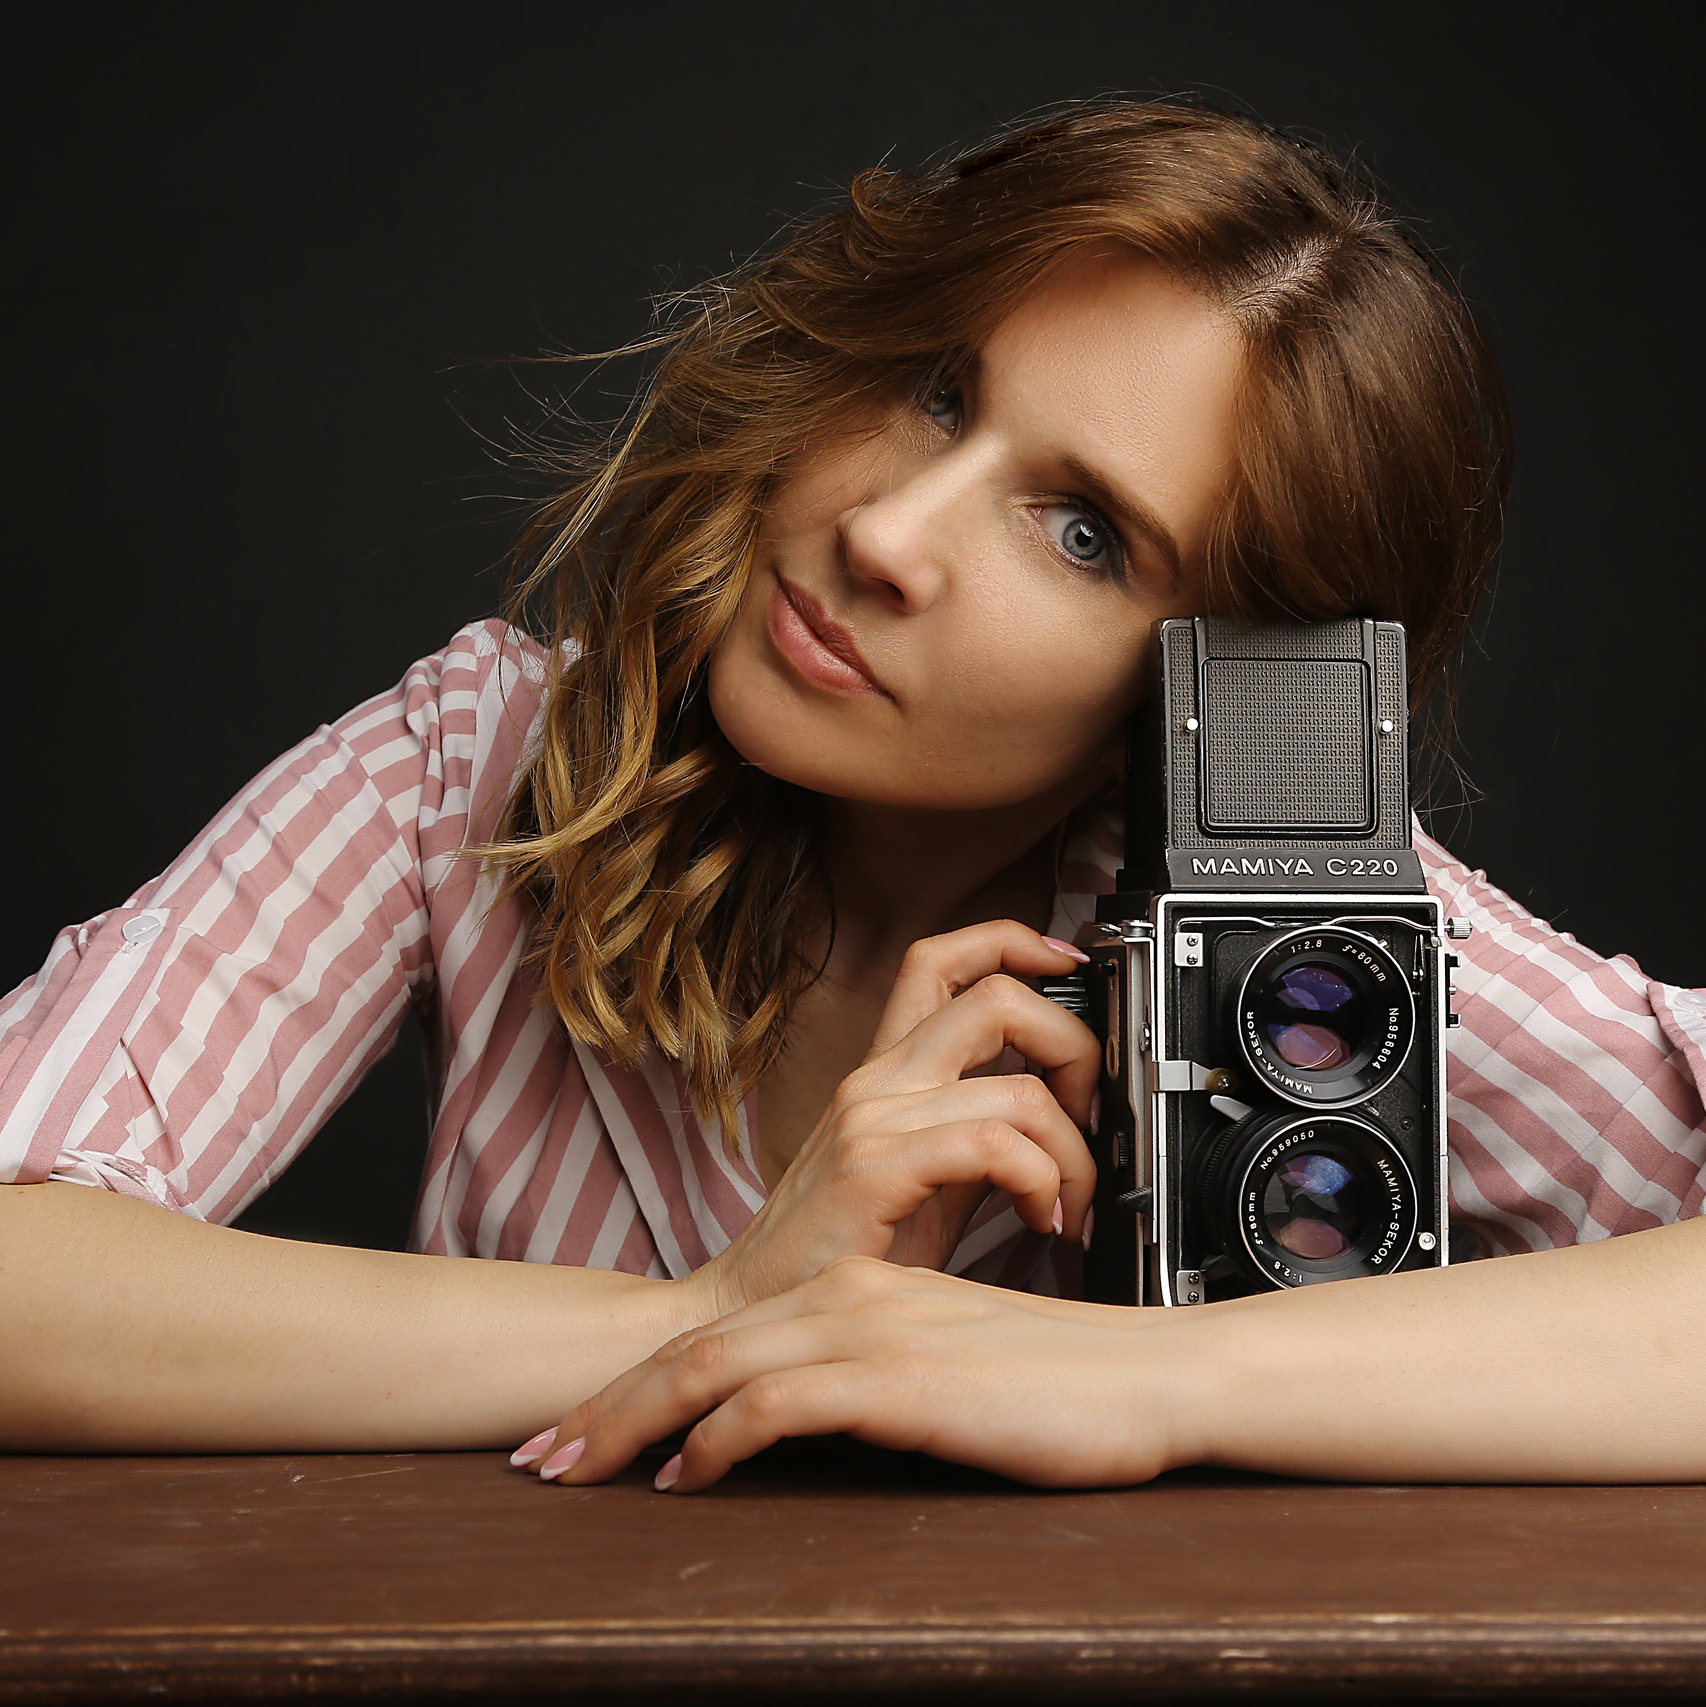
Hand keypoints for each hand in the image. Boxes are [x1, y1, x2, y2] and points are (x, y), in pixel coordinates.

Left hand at [523, 1257, 1193, 1490]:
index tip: (585, 1425)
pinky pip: (779, 1404)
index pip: (727, 1333)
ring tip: (578, 1469)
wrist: (1149, 1378)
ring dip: (634, 1421)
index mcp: (861, 1289)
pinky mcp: (901, 1377)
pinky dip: (716, 1439)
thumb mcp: (951, 1366)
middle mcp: (853, 1298)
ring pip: (718, 1369)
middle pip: (699, 1348)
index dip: (642, 1379)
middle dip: (606, 1404)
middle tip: (541, 1453)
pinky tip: (686, 1476)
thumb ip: (878, 1375)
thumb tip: (812, 1419)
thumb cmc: (1061, 1383)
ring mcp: (874, 1332)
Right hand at [697, 921, 1098, 1317]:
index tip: (1069, 966)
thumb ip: (978, 1136)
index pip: (943, 959)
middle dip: (1075, 1048)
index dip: (1014, 943)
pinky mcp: (872, 1169)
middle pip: (997, 997)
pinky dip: (1042, 1183)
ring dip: (1073, 1152)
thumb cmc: (838, 1254)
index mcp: (888, 1071)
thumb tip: (1061, 1117)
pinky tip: (1042, 1221)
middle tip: (1091, 1116)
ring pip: (1018, 1088)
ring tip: (1069, 1202)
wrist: (754, 1310)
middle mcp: (879, 1080)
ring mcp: (871, 1119)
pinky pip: (993, 1146)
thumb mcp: (921, 1179)